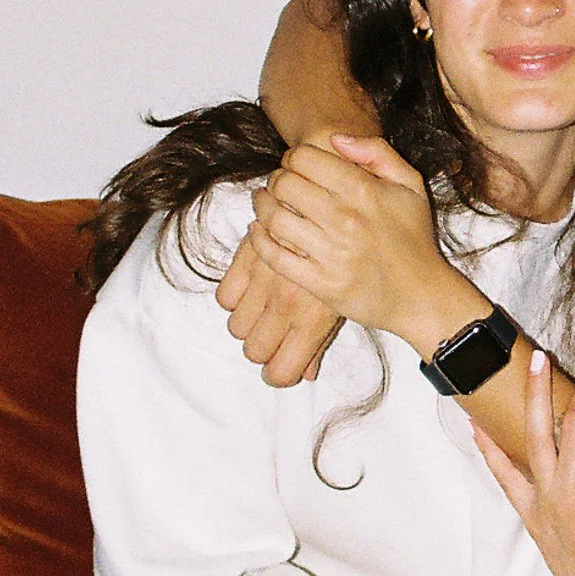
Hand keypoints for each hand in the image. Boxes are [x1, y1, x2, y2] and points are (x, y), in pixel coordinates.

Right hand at [216, 227, 342, 386]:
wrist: (334, 202)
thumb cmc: (350, 255)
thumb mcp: (345, 303)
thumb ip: (321, 342)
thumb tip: (306, 373)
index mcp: (313, 321)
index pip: (280, 372)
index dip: (279, 373)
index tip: (281, 364)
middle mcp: (285, 306)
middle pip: (253, 352)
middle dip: (262, 347)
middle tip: (274, 333)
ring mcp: (264, 283)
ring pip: (236, 326)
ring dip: (248, 321)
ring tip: (265, 306)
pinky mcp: (247, 258)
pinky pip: (225, 296)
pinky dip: (235, 296)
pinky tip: (253, 285)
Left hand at [247, 134, 457, 341]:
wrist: (422, 296)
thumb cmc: (414, 238)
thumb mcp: (411, 185)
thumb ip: (378, 151)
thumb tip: (336, 138)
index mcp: (364, 191)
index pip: (305, 158)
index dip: (294, 156)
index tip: (297, 164)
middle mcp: (345, 219)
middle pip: (284, 184)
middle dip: (277, 179)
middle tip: (281, 183)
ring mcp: (331, 253)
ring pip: (274, 218)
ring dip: (262, 205)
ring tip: (265, 202)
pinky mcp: (320, 283)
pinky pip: (274, 256)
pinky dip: (259, 240)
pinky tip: (260, 231)